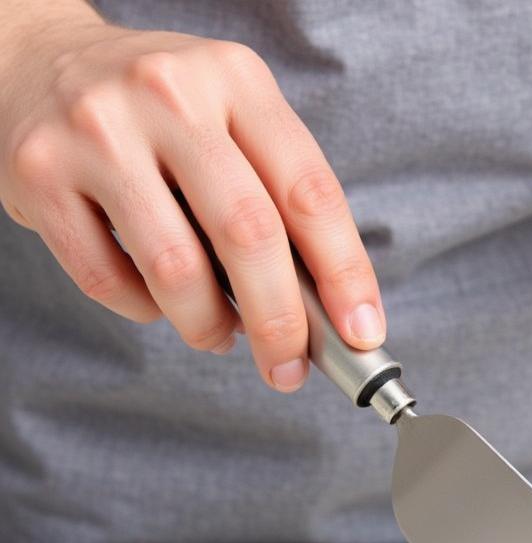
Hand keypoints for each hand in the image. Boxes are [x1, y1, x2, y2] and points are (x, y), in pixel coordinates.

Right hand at [0, 6, 385, 391]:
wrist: (40, 57)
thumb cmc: (163, 113)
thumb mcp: (234, 120)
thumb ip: (280, 199)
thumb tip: (327, 310)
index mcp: (237, 80)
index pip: (310, 193)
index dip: (345, 274)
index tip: (361, 331)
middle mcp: (169, 95)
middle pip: (249, 236)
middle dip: (280, 322)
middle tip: (289, 367)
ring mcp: (99, 131)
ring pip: (177, 269)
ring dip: (208, 326)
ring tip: (220, 334)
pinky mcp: (40, 173)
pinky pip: (107, 280)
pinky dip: (145, 311)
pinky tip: (159, 301)